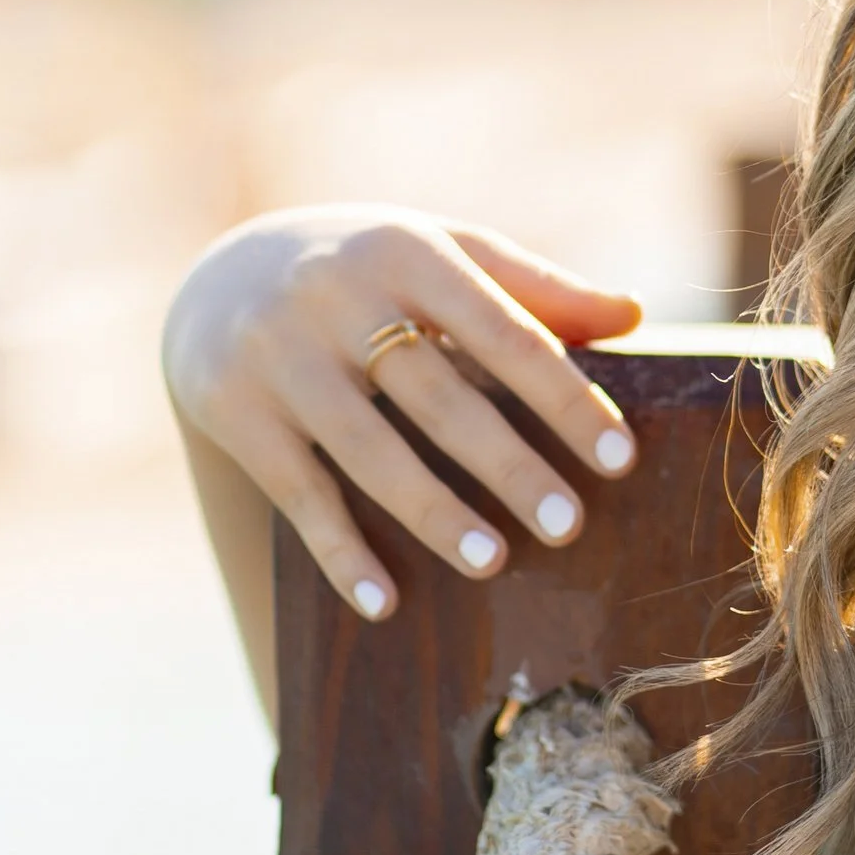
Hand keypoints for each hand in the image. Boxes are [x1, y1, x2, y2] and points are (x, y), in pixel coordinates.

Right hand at [161, 205, 642, 619]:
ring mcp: (279, 355)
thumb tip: (633, 315)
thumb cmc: (373, 273)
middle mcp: (338, 297)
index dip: (565, 400)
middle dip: (508, 466)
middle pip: (439, 396)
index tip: (620, 462)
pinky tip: (384, 601)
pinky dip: (339, 551)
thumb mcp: (445, 255)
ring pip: (367, 448)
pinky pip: (296, 491)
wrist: (221, 273)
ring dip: (432, 512)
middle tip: (569, 526)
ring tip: (493, 562)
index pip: (506, 333)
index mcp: (410, 253)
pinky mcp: (230, 408)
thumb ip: (535, 289)